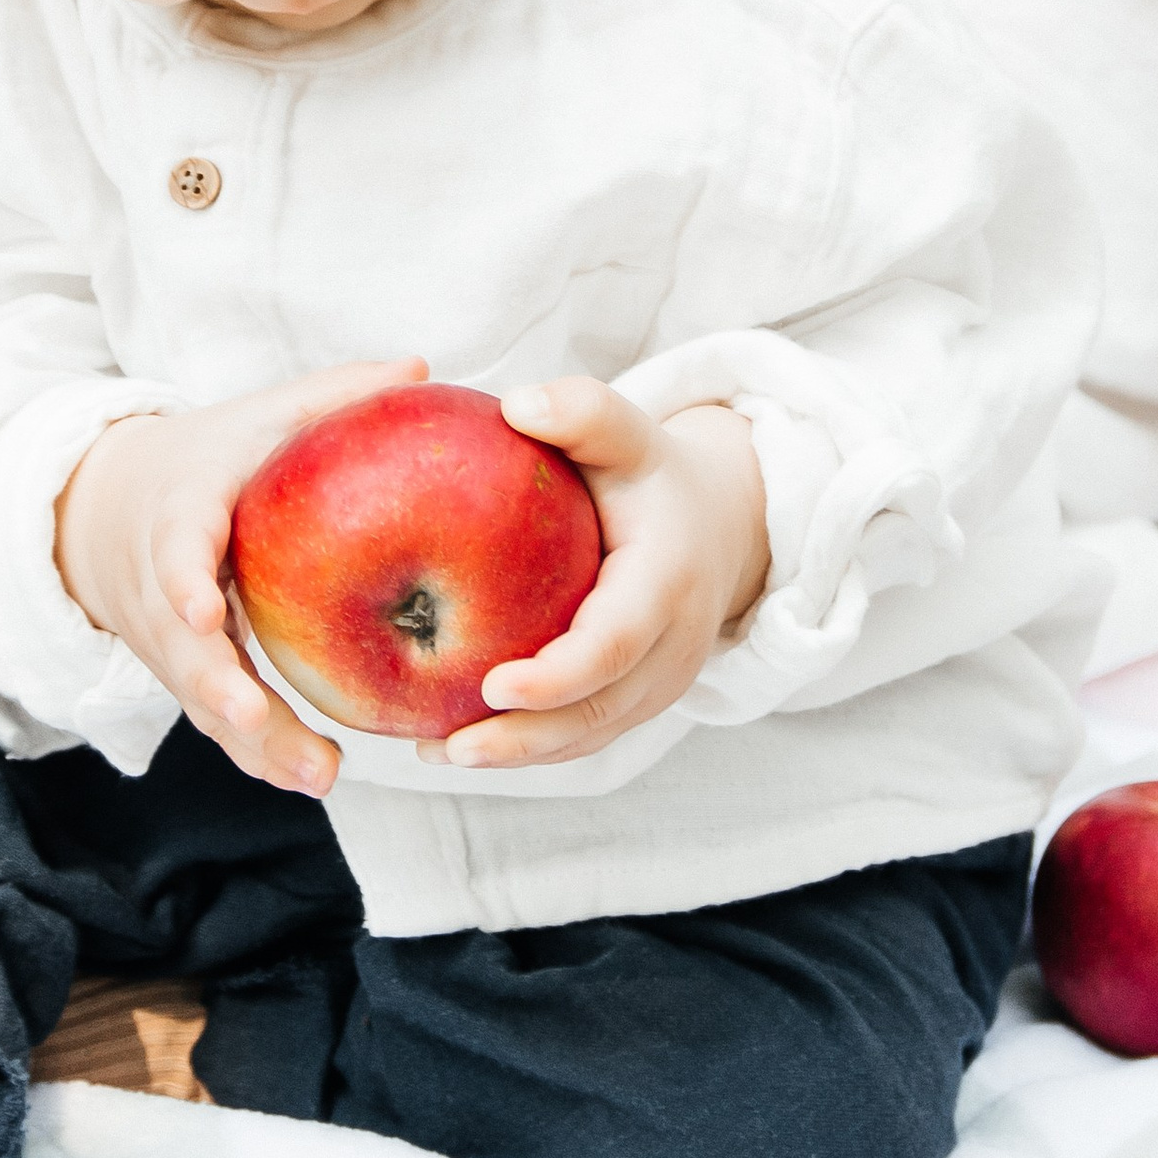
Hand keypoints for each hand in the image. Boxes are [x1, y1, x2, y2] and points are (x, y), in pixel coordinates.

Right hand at [55, 360, 423, 796]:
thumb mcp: (256, 419)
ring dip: (254, 743)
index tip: (200, 610)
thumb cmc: (205, 460)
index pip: (173, 548)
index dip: (181, 579)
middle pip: (184, 650)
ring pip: (204, 702)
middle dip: (216, 687)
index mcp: (178, 516)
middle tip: (254, 716)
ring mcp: (171, 645)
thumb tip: (420, 369)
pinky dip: (261, 755)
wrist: (110, 512)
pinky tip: (314, 778)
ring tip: (318, 775)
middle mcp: (163, 591)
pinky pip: (219, 724)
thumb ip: (332, 397)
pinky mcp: (189, 679)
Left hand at [428, 380, 769, 770]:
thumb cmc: (651, 474)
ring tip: (438, 752)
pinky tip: (459, 741)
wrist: (719, 524)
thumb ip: (582, 411)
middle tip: (448, 746)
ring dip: (518, 754)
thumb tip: (517, 404)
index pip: (613, 642)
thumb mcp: (628, 432)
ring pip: (590, 735)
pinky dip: (529, 747)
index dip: (557, 674)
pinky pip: (585, 734)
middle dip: (525, 737)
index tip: (491, 685)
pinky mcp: (640, 701)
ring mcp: (661, 683)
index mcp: (668, 581)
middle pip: (598, 709)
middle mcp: (674, 646)